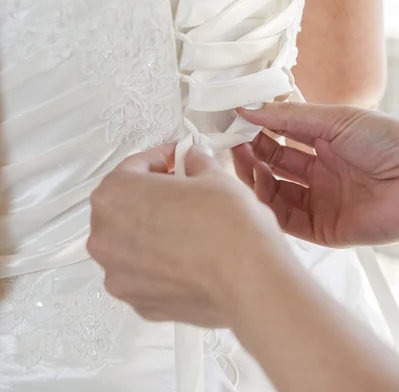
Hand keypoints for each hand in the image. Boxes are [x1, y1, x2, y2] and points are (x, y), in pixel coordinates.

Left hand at [88, 144, 282, 324]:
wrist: (250, 280)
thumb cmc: (227, 225)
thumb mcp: (213, 176)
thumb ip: (195, 164)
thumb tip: (194, 161)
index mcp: (115, 196)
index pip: (133, 167)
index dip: (162, 159)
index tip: (179, 160)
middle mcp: (105, 236)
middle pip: (125, 206)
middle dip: (153, 196)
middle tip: (185, 191)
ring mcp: (118, 275)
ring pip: (132, 243)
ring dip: (154, 231)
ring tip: (189, 226)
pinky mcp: (138, 303)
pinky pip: (144, 274)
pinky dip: (161, 263)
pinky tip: (189, 257)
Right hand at [233, 103, 398, 246]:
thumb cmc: (388, 142)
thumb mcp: (335, 119)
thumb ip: (288, 117)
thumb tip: (248, 107)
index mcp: (327, 143)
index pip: (282, 136)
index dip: (259, 128)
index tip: (234, 120)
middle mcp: (321, 173)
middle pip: (275, 164)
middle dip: (252, 151)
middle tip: (230, 139)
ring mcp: (321, 201)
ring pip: (275, 191)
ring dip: (255, 174)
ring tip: (242, 157)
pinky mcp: (323, 229)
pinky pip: (286, 218)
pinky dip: (269, 200)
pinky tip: (262, 179)